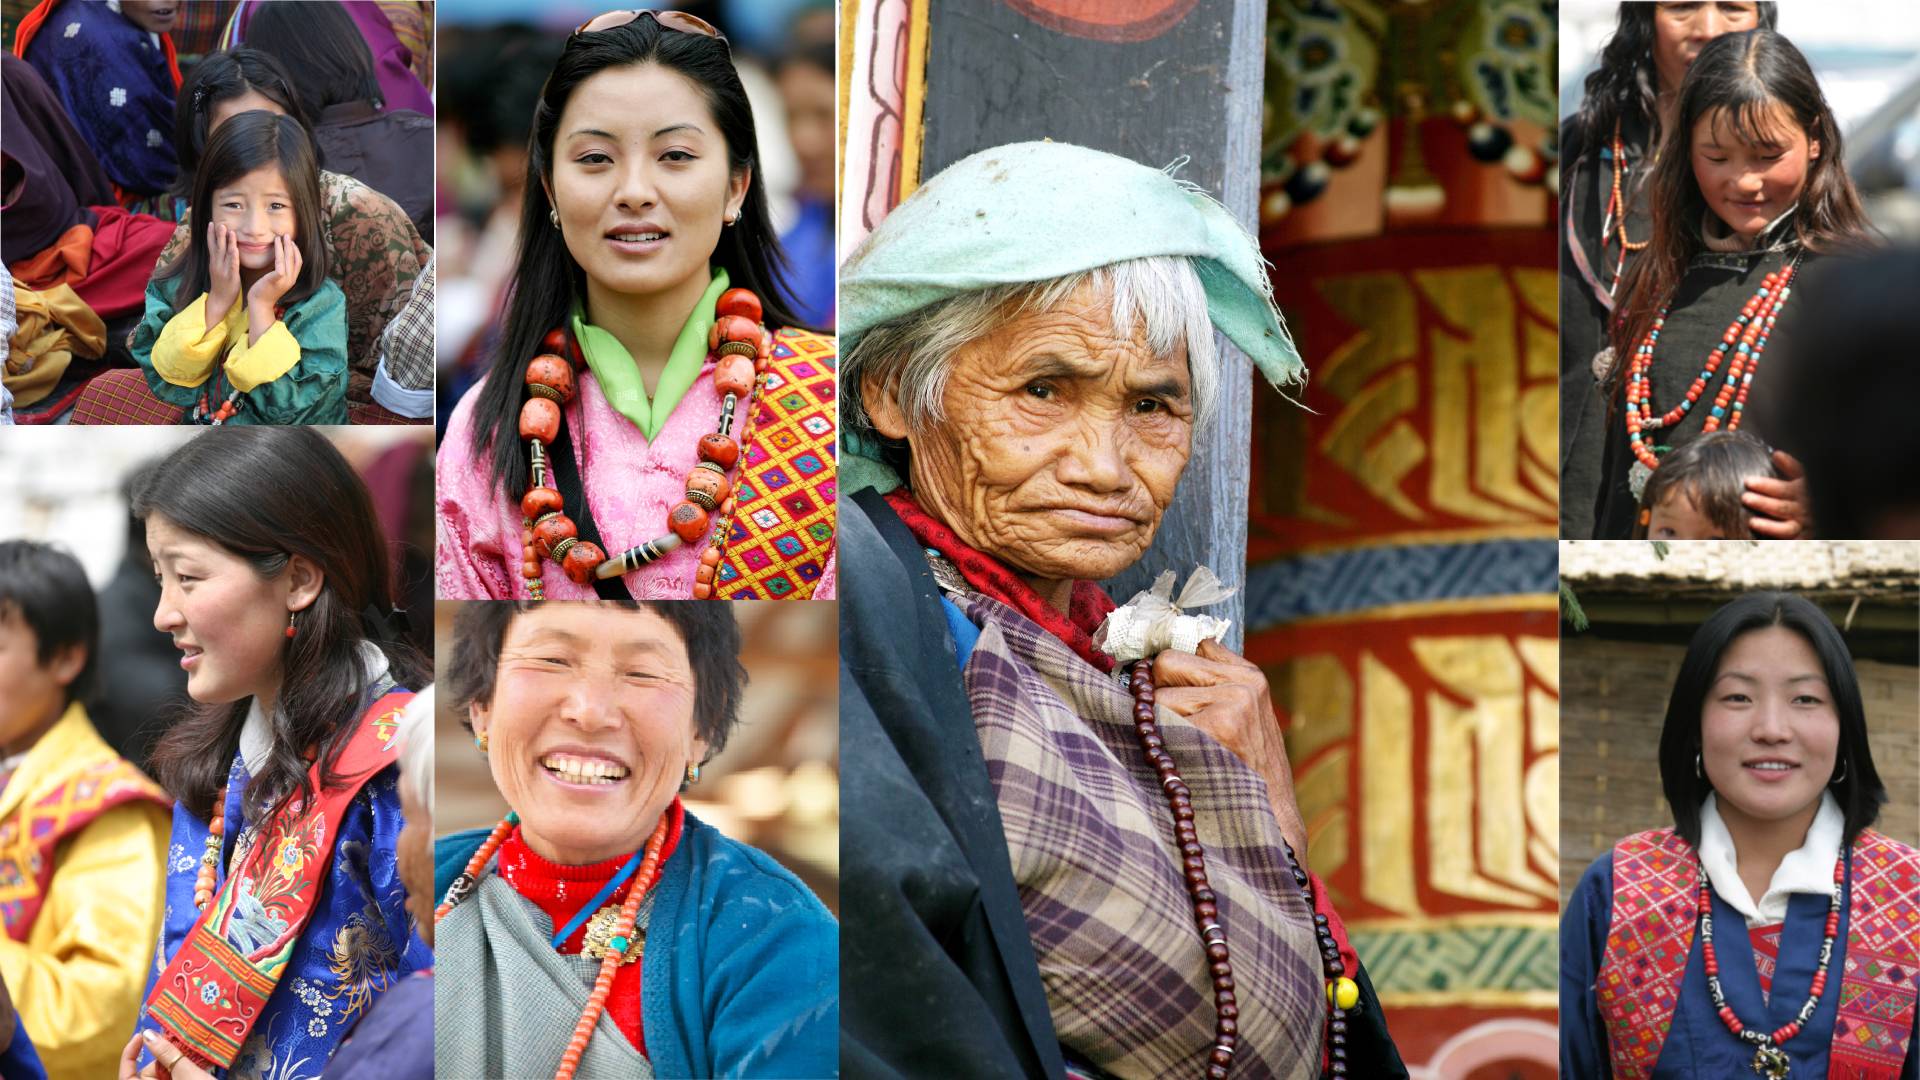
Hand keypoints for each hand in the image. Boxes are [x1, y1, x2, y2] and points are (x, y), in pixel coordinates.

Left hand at [120, 1030, 215, 1079]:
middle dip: (163, 1058)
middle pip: (149, 1072)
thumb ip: (166, 1053)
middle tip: (181, 1047)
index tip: (141, 1036)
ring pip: (164, 1074)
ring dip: (176, 1063)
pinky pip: (173, 1078)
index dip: (129, 1055)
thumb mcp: (185, 1072)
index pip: (127, 1075)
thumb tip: (148, 1035)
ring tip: (191, 1058)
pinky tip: (194, 1065)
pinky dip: (181, 1069)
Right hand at [206, 222, 240, 317]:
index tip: (211, 223)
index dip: (211, 234)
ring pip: (225, 254)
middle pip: (217, 247)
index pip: (211, 245)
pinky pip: (233, 265)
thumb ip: (220, 258)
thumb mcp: (219, 269)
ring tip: (229, 231)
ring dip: (227, 242)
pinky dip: (234, 257)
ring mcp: (223, 270)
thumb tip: (224, 248)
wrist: (220, 300)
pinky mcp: (231, 277)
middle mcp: (217, 264)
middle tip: (219, 223)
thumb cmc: (222, 284)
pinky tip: (235, 250)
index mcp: (214, 262)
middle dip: (218, 234)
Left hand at [246, 234, 301, 310]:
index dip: (296, 251)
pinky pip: (281, 260)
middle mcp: (291, 279)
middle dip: (292, 246)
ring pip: (289, 258)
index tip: (290, 242)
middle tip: (287, 235)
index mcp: (291, 280)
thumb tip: (277, 263)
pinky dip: (279, 250)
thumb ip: (278, 273)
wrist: (259, 304)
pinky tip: (275, 243)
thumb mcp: (274, 282)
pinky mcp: (278, 277)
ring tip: (281, 236)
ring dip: (286, 245)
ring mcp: (286, 279)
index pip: (298, 263)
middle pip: (296, 259)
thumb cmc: (263, 292)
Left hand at [1152, 639, 1309, 864]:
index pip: (1192, 645)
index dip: (1171, 668)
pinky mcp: (1216, 726)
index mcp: (1250, 677)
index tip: (1161, 686)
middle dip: (1157, 691)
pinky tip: (1177, 762)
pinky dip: (1156, 742)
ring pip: (1157, 694)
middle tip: (1168, 727)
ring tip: (1179, 750)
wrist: (1270, 823)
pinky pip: (1157, 720)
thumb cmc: (1246, 774)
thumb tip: (1157, 661)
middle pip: (1166, 662)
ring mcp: (1232, 702)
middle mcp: (1244, 683)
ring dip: (1155, 721)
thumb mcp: (1244, 720)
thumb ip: (1213, 686)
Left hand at [1744, 450, 1813, 538]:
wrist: (1839, 510)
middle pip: (1782, 507)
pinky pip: (1791, 542)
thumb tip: (1776, 454)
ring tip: (1752, 522)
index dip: (1766, 485)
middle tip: (1746, 498)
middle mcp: (1804, 510)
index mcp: (1804, 492)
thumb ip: (1792, 466)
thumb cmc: (1817, 490)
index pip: (1783, 489)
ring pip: (1787, 527)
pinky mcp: (1804, 539)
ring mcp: (1804, 526)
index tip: (1748, 481)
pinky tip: (1761, 541)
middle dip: (1763, 503)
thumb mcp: (1807, 476)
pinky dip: (1778, 542)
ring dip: (1769, 526)